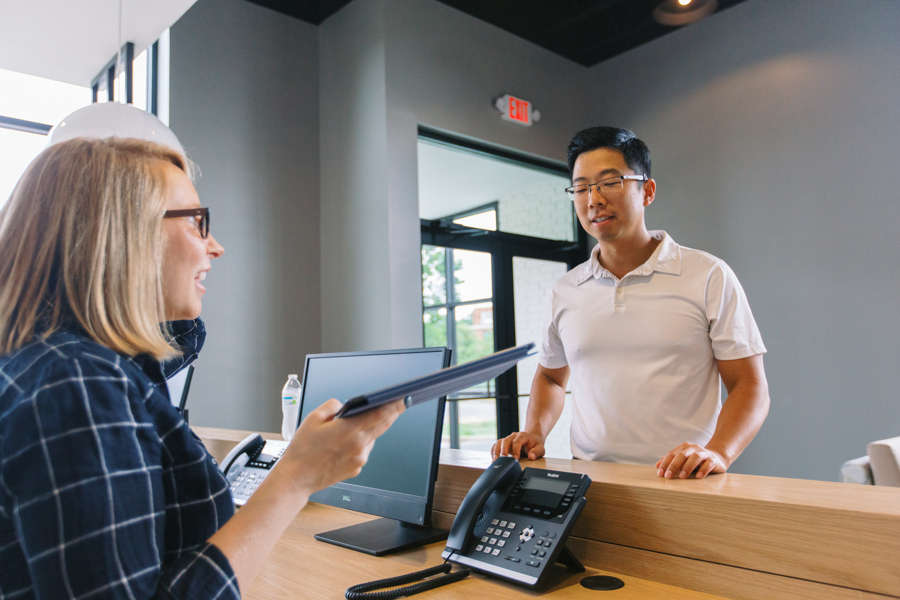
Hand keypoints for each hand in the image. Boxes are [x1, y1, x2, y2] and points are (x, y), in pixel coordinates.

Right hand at [279, 398, 404, 494]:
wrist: (297, 478)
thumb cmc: (303, 449)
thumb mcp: (314, 418)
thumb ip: (333, 406)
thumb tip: (345, 405)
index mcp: (350, 431)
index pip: (380, 414)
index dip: (394, 405)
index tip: (403, 398)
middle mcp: (359, 446)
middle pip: (382, 425)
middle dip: (391, 413)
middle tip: (399, 403)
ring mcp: (360, 459)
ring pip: (371, 438)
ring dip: (368, 430)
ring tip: (352, 426)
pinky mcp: (357, 468)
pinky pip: (363, 450)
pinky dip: (358, 443)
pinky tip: (343, 444)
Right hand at [491, 431, 544, 460]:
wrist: (532, 438)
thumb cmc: (535, 444)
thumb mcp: (540, 448)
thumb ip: (537, 452)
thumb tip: (531, 456)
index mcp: (523, 436)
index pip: (516, 442)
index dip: (515, 450)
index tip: (516, 459)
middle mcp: (513, 436)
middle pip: (505, 441)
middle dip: (503, 451)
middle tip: (503, 461)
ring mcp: (507, 439)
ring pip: (498, 443)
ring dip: (496, 452)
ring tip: (496, 462)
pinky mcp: (503, 444)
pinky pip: (495, 446)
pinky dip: (493, 452)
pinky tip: (494, 460)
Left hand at [656, 442, 727, 478]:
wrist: (718, 457)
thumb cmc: (696, 461)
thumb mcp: (683, 460)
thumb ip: (671, 461)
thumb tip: (657, 466)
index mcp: (684, 447)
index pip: (672, 454)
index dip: (665, 464)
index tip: (660, 474)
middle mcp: (693, 448)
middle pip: (682, 455)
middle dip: (674, 466)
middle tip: (668, 476)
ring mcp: (704, 453)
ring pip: (695, 458)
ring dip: (687, 467)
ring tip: (682, 477)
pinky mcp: (714, 460)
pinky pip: (708, 464)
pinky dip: (703, 470)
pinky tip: (698, 477)